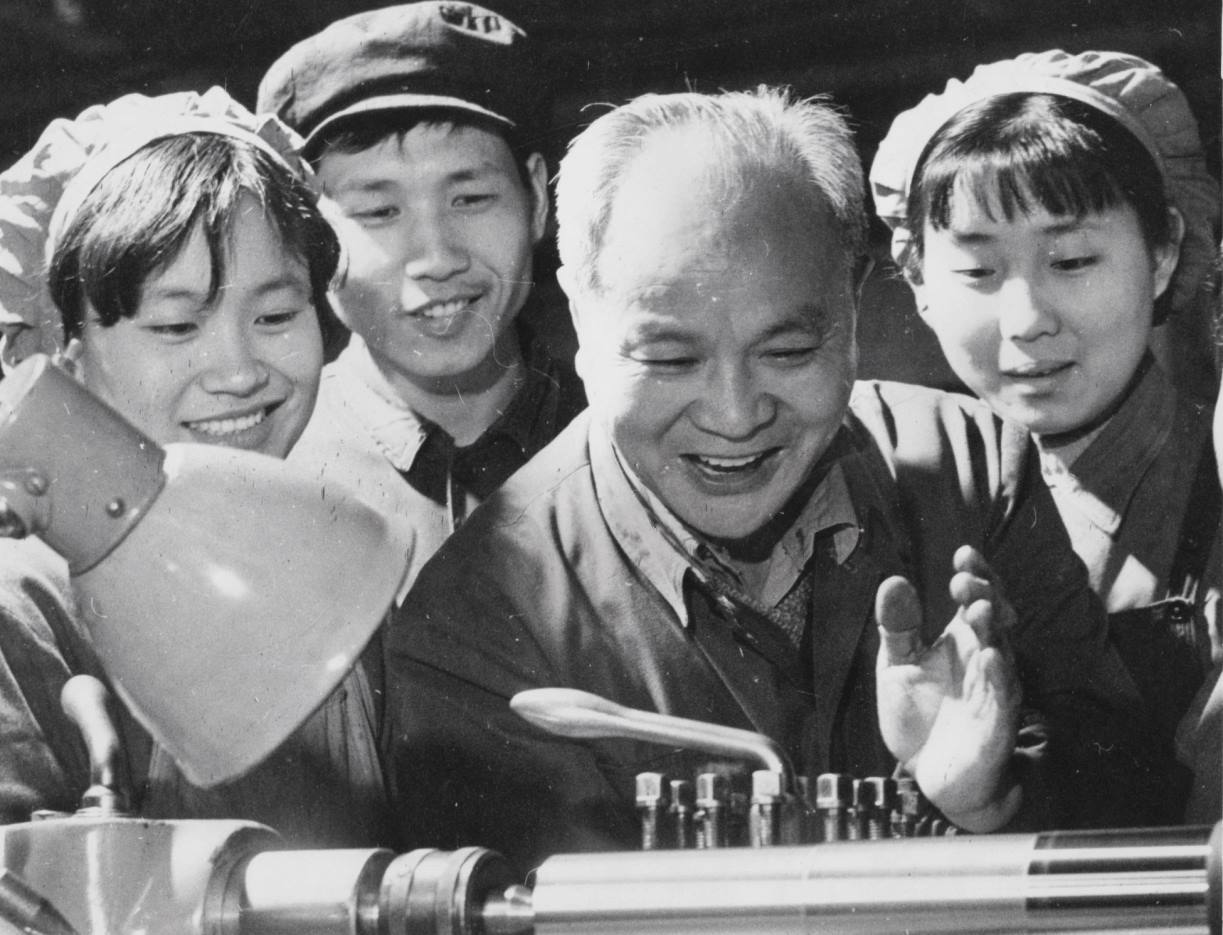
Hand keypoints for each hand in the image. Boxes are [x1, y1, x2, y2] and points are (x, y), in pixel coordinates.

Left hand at [874, 545, 1021, 830]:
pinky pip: (1003, 697)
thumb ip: (897, 626)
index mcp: (961, 639)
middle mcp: (982, 658)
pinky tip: (992, 658)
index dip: (976, 574)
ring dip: (992, 628)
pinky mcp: (996, 723)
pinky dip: (1000, 677)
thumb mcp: (897, 664)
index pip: (976, 597)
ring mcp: (993, 689)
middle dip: (984, 595)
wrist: (927, 775)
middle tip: (963, 582)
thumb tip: (893, 580)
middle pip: (995, 616)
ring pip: (1002, 650)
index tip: (964, 554)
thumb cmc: (920, 717)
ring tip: (978, 609)